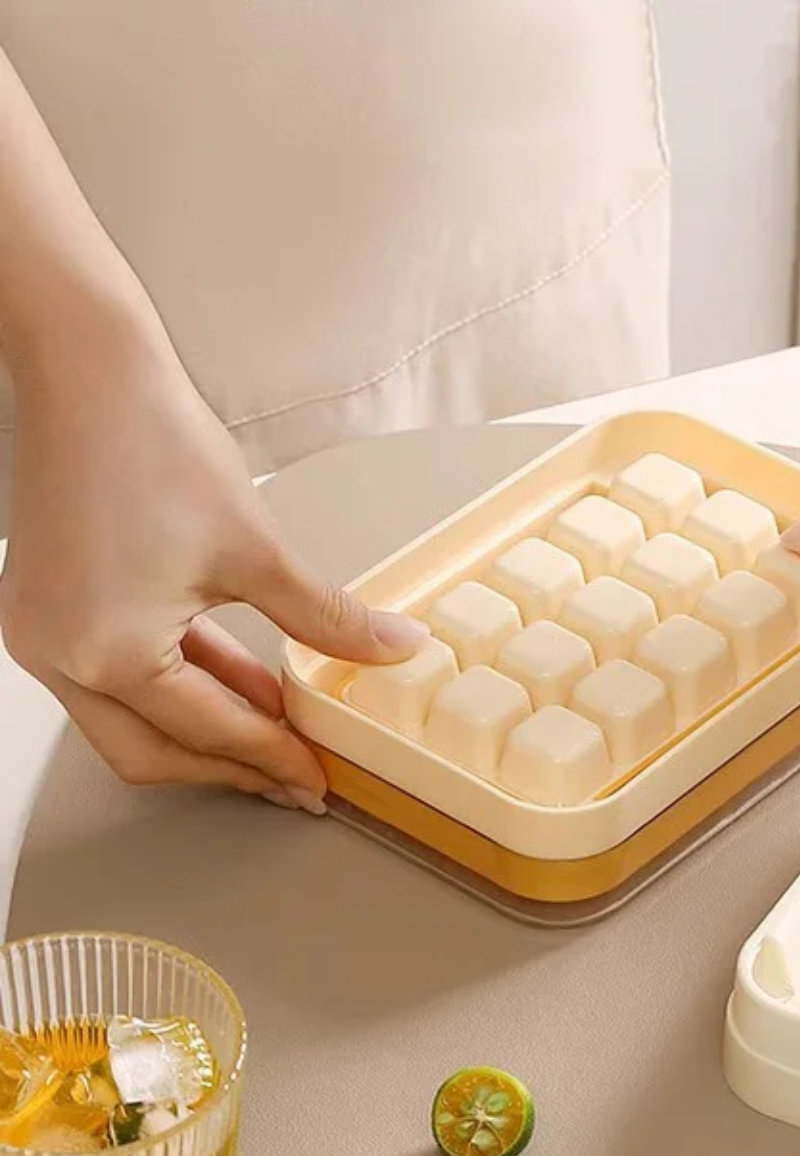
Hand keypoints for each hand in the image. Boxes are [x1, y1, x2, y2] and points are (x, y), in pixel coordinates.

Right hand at [0, 332, 425, 809]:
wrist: (88, 369)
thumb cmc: (150, 441)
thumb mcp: (258, 550)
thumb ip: (328, 618)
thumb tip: (391, 650)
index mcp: (108, 650)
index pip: (208, 730)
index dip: (274, 759)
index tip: (316, 778)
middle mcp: (60, 655)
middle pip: (154, 751)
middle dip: (231, 766)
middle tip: (295, 776)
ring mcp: (44, 634)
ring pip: (131, 720)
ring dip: (206, 726)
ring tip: (279, 731)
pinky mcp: (48, 610)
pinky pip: (117, 674)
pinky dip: (178, 684)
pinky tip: (238, 683)